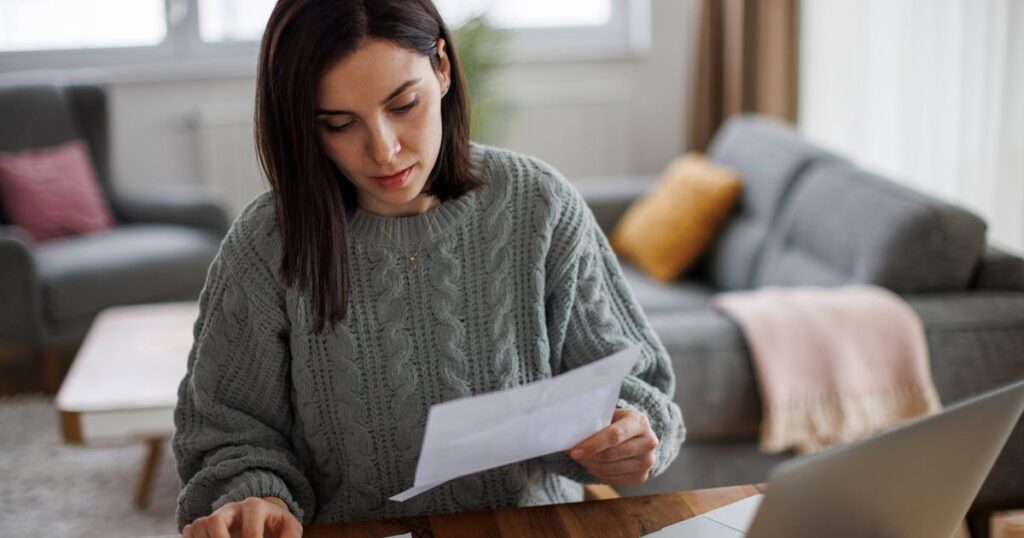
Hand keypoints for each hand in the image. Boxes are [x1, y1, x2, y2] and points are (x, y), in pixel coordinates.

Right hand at [182, 496, 301, 537]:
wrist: (262, 518)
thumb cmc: (276, 525)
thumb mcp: (289, 528)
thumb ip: (290, 537)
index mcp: (254, 506)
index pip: (249, 522)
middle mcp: (230, 508)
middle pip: (215, 521)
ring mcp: (214, 516)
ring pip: (199, 526)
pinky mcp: (203, 527)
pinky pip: (188, 532)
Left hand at [569, 408, 658, 485]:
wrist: (638, 436)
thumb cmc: (618, 422)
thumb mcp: (612, 415)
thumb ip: (597, 422)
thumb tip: (572, 434)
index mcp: (640, 421)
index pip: (614, 435)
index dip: (592, 445)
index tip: (574, 451)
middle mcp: (648, 442)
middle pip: (611, 454)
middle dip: (588, 456)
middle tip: (573, 454)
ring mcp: (647, 461)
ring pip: (609, 469)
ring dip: (590, 465)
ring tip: (581, 458)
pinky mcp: (642, 476)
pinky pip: (613, 479)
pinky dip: (597, 473)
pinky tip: (591, 465)